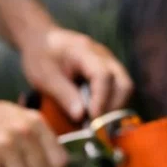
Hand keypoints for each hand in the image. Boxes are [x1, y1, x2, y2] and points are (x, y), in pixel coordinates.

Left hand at [19, 27, 134, 122]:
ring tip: (97, 125)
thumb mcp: (44, 76)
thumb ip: (63, 94)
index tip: (93, 120)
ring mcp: (109, 63)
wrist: (42, 39)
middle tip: (98, 127)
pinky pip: (118, 90)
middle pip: (123, 84)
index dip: (101, 100)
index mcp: (85, 52)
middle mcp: (104, 56)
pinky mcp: (109, 71)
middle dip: (114, 109)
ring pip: (125, 88)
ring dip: (114, 109)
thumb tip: (81, 117)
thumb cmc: (41, 56)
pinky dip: (111, 105)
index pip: (103, 76)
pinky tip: (96, 116)